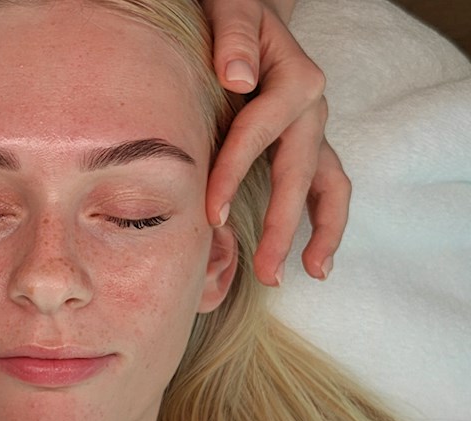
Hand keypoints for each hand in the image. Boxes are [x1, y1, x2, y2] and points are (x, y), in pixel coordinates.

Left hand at [204, 0, 350, 285]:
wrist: (251, 14)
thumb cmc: (235, 13)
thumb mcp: (233, 10)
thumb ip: (234, 38)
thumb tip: (236, 79)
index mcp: (294, 80)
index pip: (258, 134)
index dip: (234, 174)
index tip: (212, 215)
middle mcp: (312, 109)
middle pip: (300, 174)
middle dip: (284, 226)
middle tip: (266, 271)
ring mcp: (313, 130)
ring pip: (330, 186)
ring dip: (321, 233)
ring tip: (309, 273)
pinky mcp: (305, 143)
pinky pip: (324, 186)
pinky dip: (321, 221)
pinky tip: (313, 259)